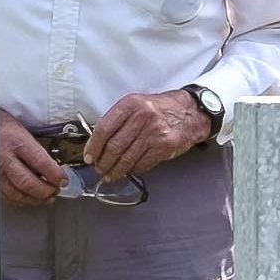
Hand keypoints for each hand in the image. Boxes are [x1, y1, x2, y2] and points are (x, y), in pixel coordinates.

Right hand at [0, 112, 68, 206]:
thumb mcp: (22, 129)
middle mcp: (3, 157)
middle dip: (46, 191)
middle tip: (56, 190)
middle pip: (28, 182)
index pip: (40, 163)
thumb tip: (54, 167)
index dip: (55, 175)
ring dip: (35, 198)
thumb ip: (37, 148)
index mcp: (15, 141)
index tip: (64, 179)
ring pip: (16, 193)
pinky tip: (29, 197)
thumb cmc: (1, 125)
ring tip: (47, 197)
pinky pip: (6, 196)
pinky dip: (20, 199)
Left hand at [87, 87, 214, 178]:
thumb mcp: (137, 105)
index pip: (104, 128)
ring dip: (115, 171)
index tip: (89, 156)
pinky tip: (129, 171)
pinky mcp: (164, 147)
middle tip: (100, 169)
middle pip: (113, 147)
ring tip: (110, 175)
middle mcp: (142, 117)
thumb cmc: (161, 110)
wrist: (190, 112)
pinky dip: (133, 171)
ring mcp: (154, 133)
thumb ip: (119, 120)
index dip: (93, 146)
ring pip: (126, 159)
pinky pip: (142, 164)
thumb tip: (98, 143)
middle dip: (103, 163)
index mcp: (131, 104)